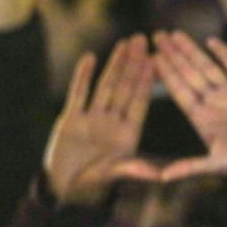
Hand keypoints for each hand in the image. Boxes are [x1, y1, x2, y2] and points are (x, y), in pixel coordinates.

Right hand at [44, 34, 159, 204]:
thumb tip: (162, 175)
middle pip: (124, 87)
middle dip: (133, 64)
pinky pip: (78, 93)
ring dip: (114, 64)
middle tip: (142, 39)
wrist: (64, 187)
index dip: (147, 80)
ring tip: (123, 43)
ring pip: (105, 85)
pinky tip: (89, 58)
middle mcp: (111, 121)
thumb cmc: (92, 183)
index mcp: (127, 132)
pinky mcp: (71, 118)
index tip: (156, 59)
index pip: (139, 100)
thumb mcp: (116, 174)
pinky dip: (83, 76)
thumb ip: (136, 170)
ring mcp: (92, 117)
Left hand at [153, 31, 226, 179]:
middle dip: (173, 55)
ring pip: (208, 67)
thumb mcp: (217, 165)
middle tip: (156, 36)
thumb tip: (163, 178)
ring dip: (192, 50)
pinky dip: (225, 55)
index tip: (150, 58)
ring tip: (176, 34)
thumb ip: (190, 167)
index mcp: (202, 118)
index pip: (179, 91)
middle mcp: (214, 102)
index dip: (165, 74)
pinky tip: (211, 41)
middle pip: (189, 73)